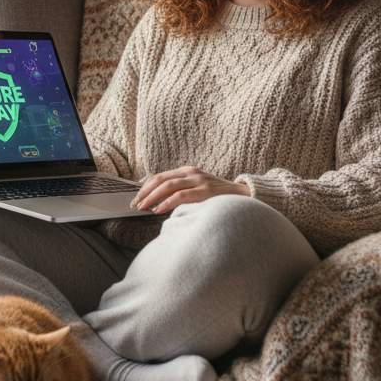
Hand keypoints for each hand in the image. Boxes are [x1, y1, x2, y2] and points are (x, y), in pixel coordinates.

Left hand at [130, 166, 249, 213]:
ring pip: (167, 185)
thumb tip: (157, 204)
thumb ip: (181, 193)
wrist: (246, 197)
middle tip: (134, 205)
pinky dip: (167, 202)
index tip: (136, 199)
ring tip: (143, 208)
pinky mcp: (205, 191)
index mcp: (188, 171)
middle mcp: (192, 173)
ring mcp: (199, 180)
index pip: (160, 176)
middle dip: (144, 192)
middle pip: (160, 179)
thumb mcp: (198, 190)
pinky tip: (158, 209)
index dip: (145, 187)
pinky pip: (181, 195)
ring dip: (152, 197)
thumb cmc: (219, 198)